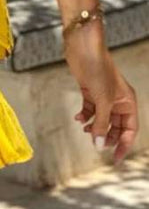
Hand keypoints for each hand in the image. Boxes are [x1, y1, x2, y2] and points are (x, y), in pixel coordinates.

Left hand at [64, 28, 138, 165]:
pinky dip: (85, 115)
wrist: (83, 49)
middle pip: (115, 126)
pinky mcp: (90, 91)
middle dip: (106, 136)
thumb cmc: (98, 70)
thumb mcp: (103, 102)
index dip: (123, 144)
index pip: (130, 129)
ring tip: (86, 130)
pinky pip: (90, 109)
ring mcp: (103, 95)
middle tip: (97, 145)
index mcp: (128, 102)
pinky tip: (79, 118)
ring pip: (102, 119)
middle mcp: (118, 100)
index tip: (116, 159)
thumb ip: (101, 124)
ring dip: (94, 127)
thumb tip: (99, 145)